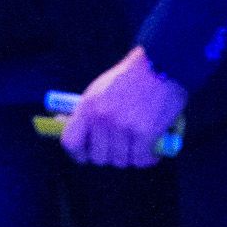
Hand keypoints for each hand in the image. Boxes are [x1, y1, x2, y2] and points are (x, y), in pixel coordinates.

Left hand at [58, 47, 185, 168]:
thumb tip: (65, 127)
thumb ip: (88, 112)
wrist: (161, 64)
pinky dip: (149, 157)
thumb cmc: (131, 78)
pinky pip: (142, 160)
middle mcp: (102, 118)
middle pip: (98, 157)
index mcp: (88, 106)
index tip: (88, 155)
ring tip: (140, 141)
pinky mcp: (144, 133)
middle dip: (111, 155)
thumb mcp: (100, 89)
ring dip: (132, 156)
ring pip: (121, 161)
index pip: (71, 142)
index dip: (79, 154)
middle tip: (123, 145)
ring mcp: (123, 126)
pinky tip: (153, 145)